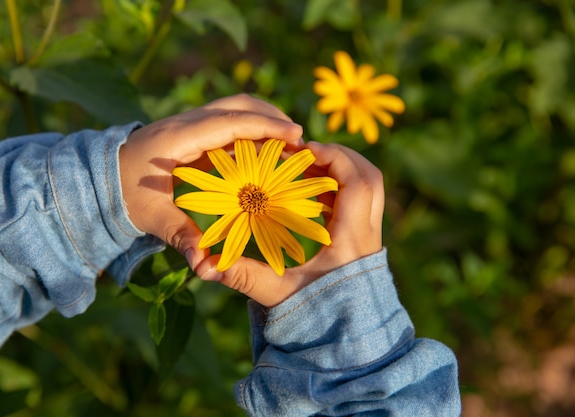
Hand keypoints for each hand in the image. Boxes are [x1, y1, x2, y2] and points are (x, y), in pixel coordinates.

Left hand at [119, 94, 303, 268]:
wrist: (101, 177)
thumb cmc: (125, 195)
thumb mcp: (152, 217)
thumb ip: (182, 238)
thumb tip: (206, 267)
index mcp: (179, 138)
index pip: (229, 122)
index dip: (265, 126)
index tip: (296, 135)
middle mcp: (186, 123)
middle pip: (237, 105)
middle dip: (271, 117)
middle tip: (299, 141)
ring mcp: (190, 124)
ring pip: (234, 109)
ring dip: (263, 120)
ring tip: (289, 145)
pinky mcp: (193, 132)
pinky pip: (228, 123)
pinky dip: (251, 132)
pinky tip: (265, 153)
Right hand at [194, 142, 383, 306]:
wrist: (348, 343)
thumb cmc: (315, 318)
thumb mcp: (277, 294)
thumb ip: (243, 276)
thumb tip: (204, 264)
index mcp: (352, 239)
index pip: (357, 182)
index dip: (334, 157)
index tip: (304, 150)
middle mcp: (368, 234)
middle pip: (370, 177)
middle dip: (341, 156)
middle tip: (307, 152)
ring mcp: (370, 238)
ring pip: (368, 188)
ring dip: (340, 171)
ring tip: (305, 167)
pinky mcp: (365, 243)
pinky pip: (359, 202)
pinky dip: (339, 189)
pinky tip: (310, 193)